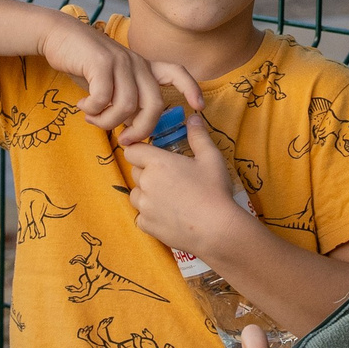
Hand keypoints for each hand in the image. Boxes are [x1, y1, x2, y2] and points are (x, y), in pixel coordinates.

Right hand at [36, 11, 202, 144]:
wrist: (59, 35)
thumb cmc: (85, 62)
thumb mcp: (111, 81)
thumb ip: (124, 99)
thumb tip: (131, 125)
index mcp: (143, 66)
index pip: (176, 72)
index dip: (191, 88)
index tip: (199, 107)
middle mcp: (136, 63)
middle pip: (154, 104)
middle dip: (142, 130)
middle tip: (124, 141)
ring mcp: (120, 61)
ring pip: (126, 106)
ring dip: (108, 121)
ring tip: (92, 119)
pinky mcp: (101, 62)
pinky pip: (103, 99)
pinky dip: (93, 110)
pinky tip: (82, 106)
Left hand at [128, 105, 243, 254]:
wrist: (217, 230)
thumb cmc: (214, 191)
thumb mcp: (211, 158)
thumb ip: (198, 135)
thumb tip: (193, 117)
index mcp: (157, 163)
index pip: (132, 150)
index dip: (141, 150)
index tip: (152, 154)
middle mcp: (145, 183)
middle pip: (135, 172)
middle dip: (147, 172)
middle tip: (170, 177)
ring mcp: (144, 207)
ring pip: (136, 194)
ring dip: (147, 193)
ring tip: (170, 197)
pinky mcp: (146, 226)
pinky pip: (141, 216)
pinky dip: (151, 214)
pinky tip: (170, 215)